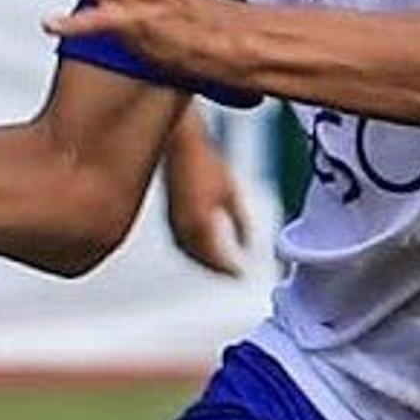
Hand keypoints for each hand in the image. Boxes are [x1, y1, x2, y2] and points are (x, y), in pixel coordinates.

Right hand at [160, 109, 250, 275]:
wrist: (181, 145)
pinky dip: (194, 250)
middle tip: (232, 274)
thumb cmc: (205, 164)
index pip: (217, 257)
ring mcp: (174, 223)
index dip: (230, 268)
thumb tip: (249, 242)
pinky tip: (203, 247)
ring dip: (204, 262)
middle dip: (217, 269)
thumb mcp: (231, 193)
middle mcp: (184, 228)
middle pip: (202, 260)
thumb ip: (240, 222)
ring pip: (189, 253)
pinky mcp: (170, 216)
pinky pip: (181, 242)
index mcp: (202, 224)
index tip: (241, 274)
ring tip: (219, 266)